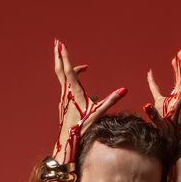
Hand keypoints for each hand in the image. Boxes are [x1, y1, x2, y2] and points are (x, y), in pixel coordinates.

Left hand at [53, 39, 125, 161]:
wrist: (68, 139)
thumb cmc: (83, 125)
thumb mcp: (99, 112)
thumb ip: (111, 99)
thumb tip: (124, 90)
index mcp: (74, 91)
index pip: (69, 69)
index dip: (65, 56)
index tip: (61, 44)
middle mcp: (65, 92)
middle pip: (60, 69)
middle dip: (58, 55)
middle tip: (56, 42)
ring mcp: (62, 97)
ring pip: (63, 78)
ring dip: (68, 68)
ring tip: (83, 67)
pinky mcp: (63, 103)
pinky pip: (67, 88)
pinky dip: (72, 82)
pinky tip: (81, 89)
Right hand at [145, 48, 180, 141]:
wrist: (169, 146)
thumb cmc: (165, 138)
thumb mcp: (159, 127)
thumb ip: (154, 116)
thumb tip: (146, 105)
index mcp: (177, 106)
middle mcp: (178, 102)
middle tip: (180, 51)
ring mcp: (174, 102)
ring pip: (178, 83)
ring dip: (177, 70)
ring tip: (175, 57)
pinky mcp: (168, 104)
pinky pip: (166, 89)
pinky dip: (160, 81)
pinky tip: (150, 74)